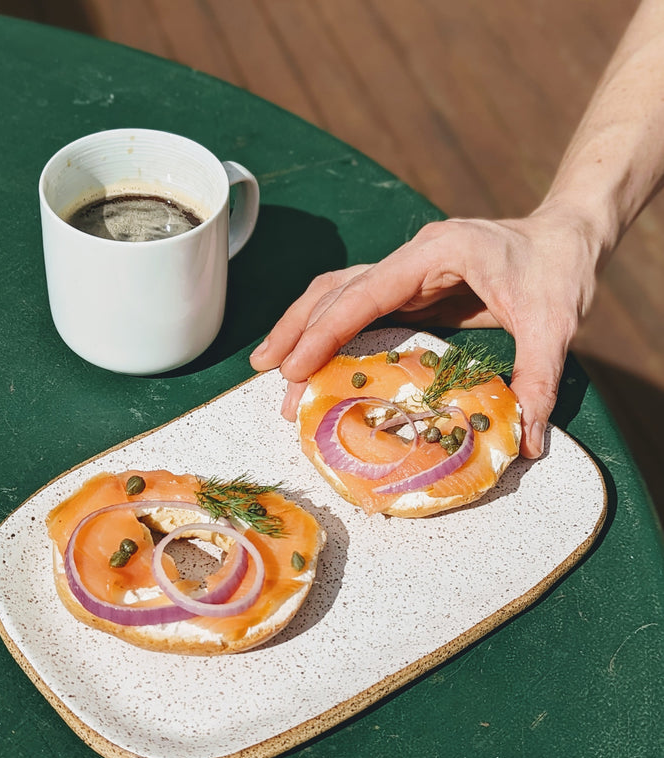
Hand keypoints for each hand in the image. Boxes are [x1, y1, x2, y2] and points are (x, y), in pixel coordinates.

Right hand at [250, 208, 602, 457]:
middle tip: (267, 375)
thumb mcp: (554, 323)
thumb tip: (526, 444)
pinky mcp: (414, 288)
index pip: (364, 292)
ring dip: (303, 325)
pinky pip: (361, 306)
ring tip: (270, 365)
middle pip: (336, 289)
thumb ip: (538, 380)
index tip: (293, 369)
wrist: (569, 234)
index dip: (323, 332)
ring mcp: (410, 270)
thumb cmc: (561, 267)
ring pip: (339, 292)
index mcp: (437, 253)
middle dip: (298, 331)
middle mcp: (413, 257)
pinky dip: (332, 329)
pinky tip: (316, 357)